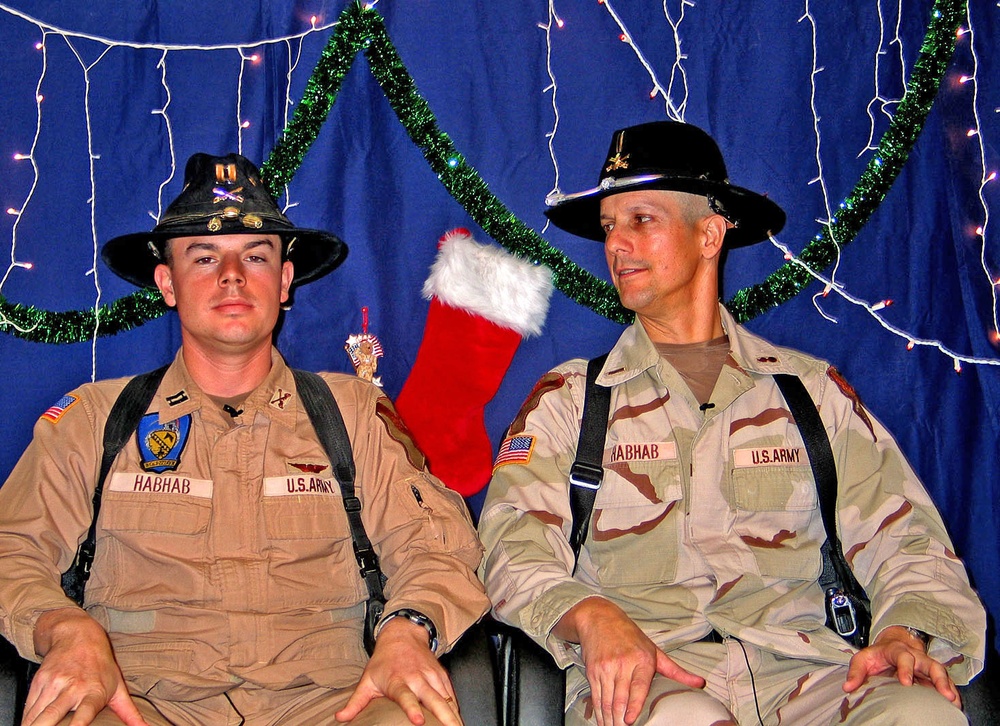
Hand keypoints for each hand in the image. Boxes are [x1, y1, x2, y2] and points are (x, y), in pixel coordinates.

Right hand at [25, 608, 147, 725]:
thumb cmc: (101, 665)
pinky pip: (28, 709)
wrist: (79, 635)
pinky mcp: (38, 681)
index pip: (84, 714)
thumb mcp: (118, 687)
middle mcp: (72, 687)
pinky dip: (27, 721)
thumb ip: (129, 712)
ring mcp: (53, 683)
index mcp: (94, 692)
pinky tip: (31, 725)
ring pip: (34, 716)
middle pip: (50, 716)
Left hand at [335, 617, 460, 725]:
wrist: (402, 635)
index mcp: (398, 681)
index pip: (406, 697)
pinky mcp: (442, 675)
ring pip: (447, 698)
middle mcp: (417, 678)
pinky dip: (456, 707)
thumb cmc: (384, 661)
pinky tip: (459, 720)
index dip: (412, 709)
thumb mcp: (367, 680)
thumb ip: (356, 702)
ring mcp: (431, 676)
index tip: (419, 721)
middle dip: (444, 716)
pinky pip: (452, 694)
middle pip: (434, 699)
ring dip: (454, 715)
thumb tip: (340, 718)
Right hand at [553, 597, 704, 725]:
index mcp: (642, 659)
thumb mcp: (654, 650)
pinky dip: (598, 711)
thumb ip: (676, 671)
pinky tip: (603, 721)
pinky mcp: (593, 670)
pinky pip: (596, 695)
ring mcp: (606, 667)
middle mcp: (622, 663)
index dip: (633, 704)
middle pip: (619, 698)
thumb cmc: (630, 636)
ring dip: (608, 719)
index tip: (630, 720)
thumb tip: (700, 683)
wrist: (599, 618)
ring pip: (606, 700)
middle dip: (619, 719)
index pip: (638, 686)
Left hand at [844, 625, 959, 707]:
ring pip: (941, 673)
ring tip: (954, 702)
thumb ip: (855, 671)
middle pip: (931, 664)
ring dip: (949, 686)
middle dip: (938, 678)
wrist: (890, 647)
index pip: (903, 657)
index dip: (905, 669)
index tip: (905, 682)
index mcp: (897, 651)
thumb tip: (847, 687)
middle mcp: (916, 657)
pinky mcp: (932, 676)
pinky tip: (955, 704)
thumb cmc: (876, 656)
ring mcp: (926, 666)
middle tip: (944, 693)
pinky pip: (945, 682)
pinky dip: (951, 692)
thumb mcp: (862, 659)